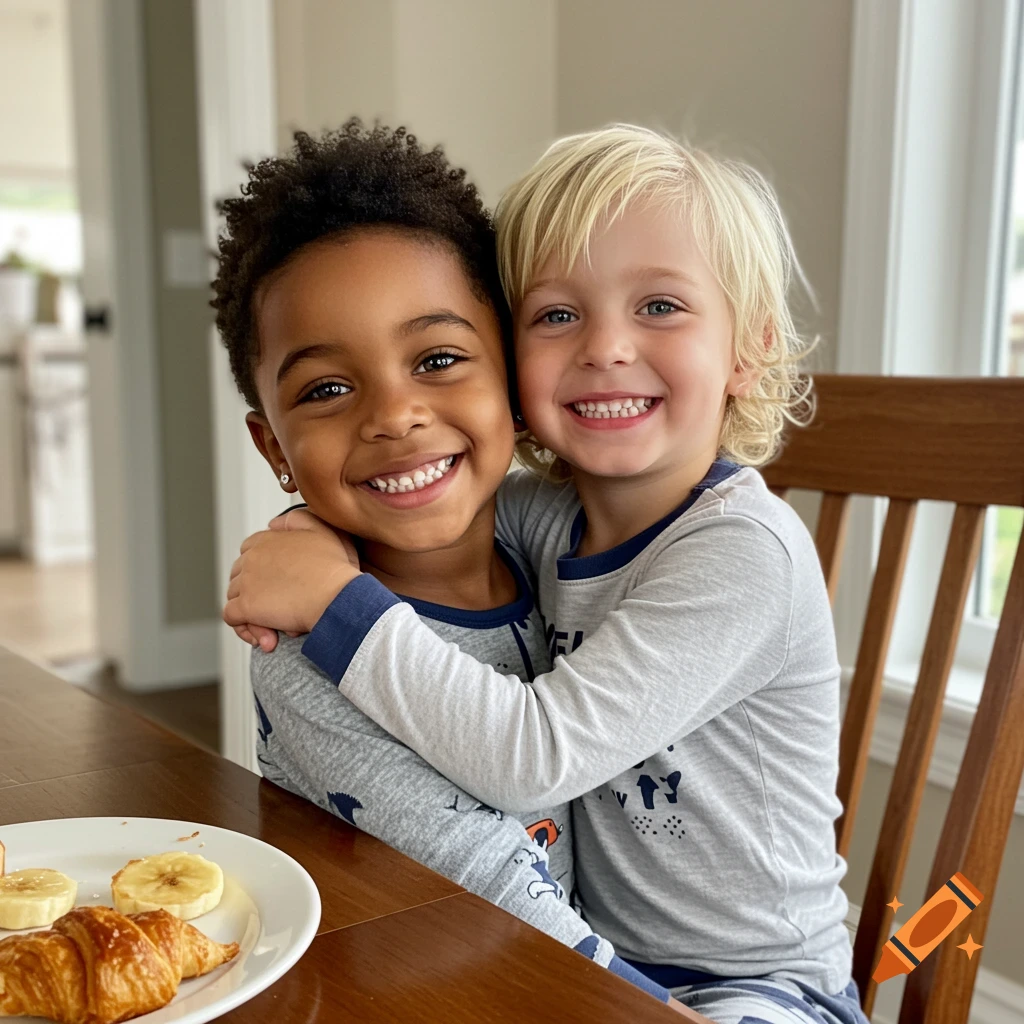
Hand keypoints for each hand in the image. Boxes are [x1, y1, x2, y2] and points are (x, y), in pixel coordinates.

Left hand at [224, 511, 359, 645]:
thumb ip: (297, 520)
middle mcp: (252, 557)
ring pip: (235, 599)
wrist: (337, 596)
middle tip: (278, 610)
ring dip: (254, 614)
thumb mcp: (322, 530)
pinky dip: (246, 629)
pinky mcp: (246, 606)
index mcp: (266, 540)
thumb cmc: (336, 568)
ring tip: (277, 628)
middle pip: (239, 577)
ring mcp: (247, 582)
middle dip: (255, 594)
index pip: (248, 553)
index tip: (276, 585)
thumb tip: (274, 523)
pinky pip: (233, 619)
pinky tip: (267, 638)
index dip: (259, 571)